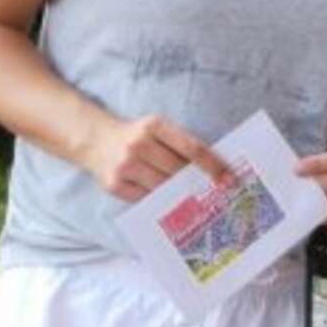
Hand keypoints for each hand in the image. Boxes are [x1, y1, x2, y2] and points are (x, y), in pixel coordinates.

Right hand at [78, 114, 230, 201]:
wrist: (97, 141)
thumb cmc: (139, 136)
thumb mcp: (159, 130)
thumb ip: (181, 144)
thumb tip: (213, 169)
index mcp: (154, 126)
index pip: (192, 148)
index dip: (213, 165)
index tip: (229, 177)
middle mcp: (138, 144)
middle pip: (178, 170)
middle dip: (198, 182)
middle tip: (216, 193)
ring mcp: (124, 166)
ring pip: (163, 187)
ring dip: (180, 193)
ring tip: (197, 198)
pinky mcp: (113, 185)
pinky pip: (145, 198)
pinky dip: (158, 199)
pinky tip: (169, 201)